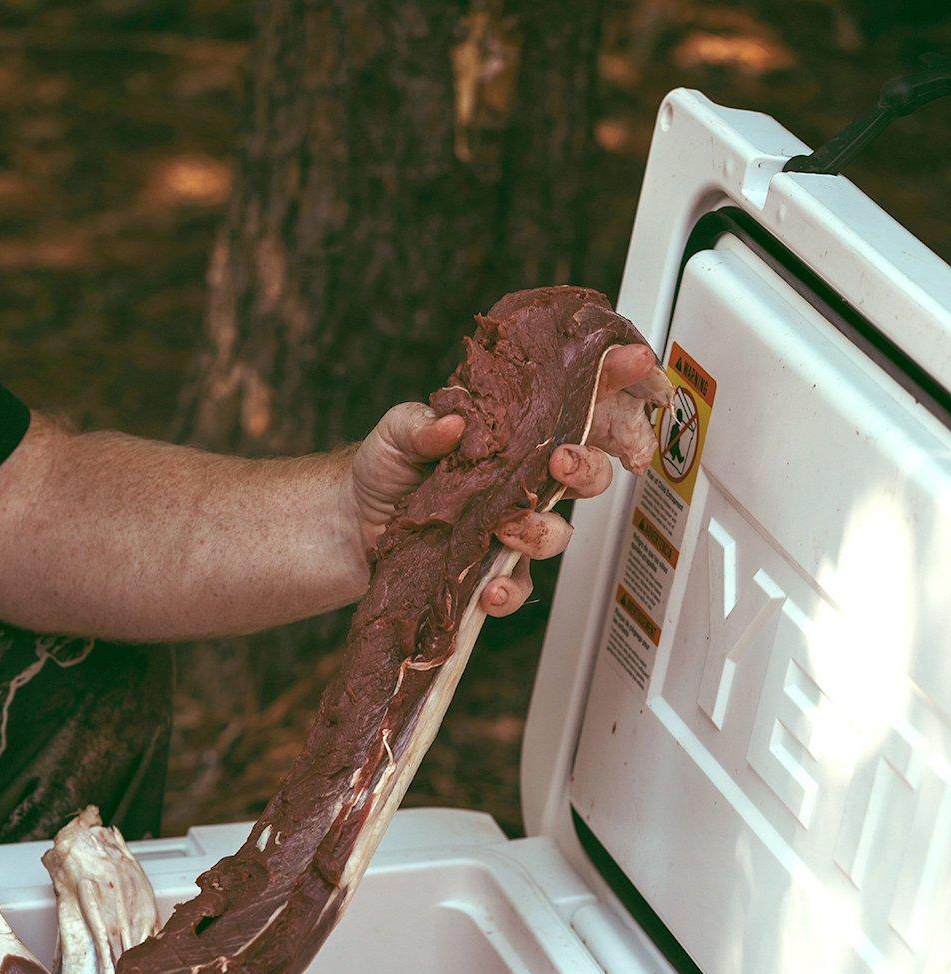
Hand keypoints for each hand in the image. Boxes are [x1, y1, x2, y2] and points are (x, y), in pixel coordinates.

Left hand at [347, 340, 656, 616]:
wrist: (354, 526)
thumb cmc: (387, 468)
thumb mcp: (399, 430)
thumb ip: (421, 423)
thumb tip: (449, 425)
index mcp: (517, 431)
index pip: (578, 402)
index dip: (615, 383)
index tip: (636, 367)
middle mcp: (526, 479)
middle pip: (589, 472)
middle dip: (589, 466)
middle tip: (563, 461)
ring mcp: (514, 526)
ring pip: (559, 531)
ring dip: (543, 530)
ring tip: (511, 527)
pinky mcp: (493, 569)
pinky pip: (518, 585)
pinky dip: (508, 589)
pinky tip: (490, 587)